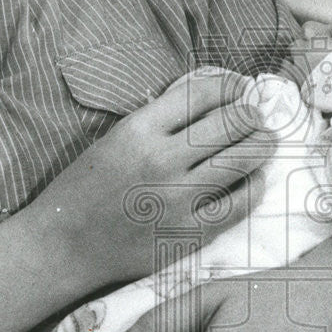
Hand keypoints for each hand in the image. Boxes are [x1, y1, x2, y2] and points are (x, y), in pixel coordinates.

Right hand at [25, 67, 270, 284]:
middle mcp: (161, 160)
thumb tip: (210, 102)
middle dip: (251, 115)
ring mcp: (177, 199)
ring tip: (266, 140)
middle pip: (228, 124)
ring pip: (240, 160)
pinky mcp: (189, 233)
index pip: (201, 94)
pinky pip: (238, 205)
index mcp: (138, 129)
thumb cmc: (85, 189)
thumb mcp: (114, 139)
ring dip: (261, 145)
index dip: (230, 86)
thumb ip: (158, 122)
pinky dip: (254, 187)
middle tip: (258, 116)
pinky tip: (256, 179)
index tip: (241, 88)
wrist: (64, 246)